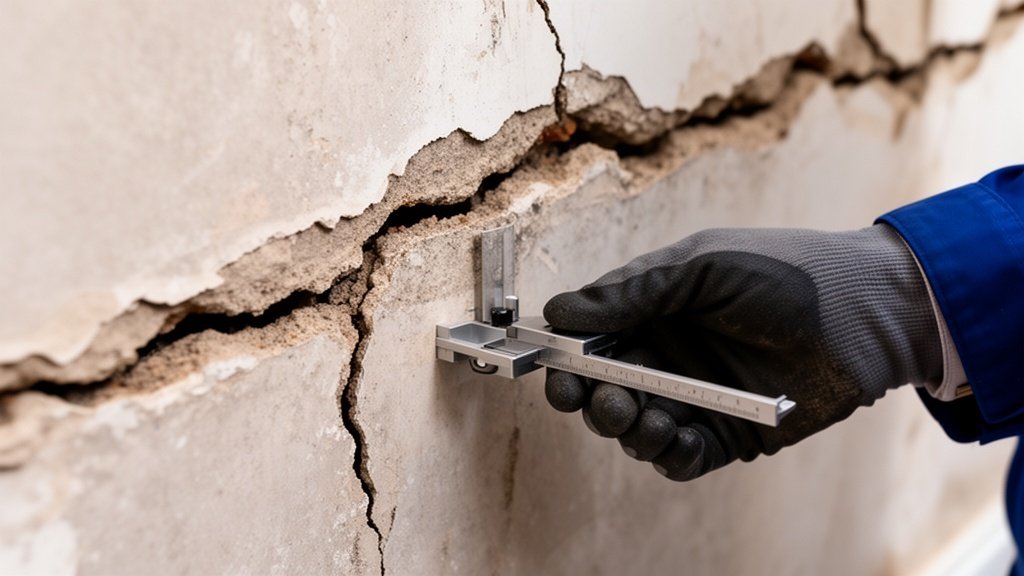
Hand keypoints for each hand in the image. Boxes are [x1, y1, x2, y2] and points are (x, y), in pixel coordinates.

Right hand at [543, 225, 941, 480]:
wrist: (866, 310)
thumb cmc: (784, 271)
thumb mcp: (702, 267)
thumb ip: (632, 292)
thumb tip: (559, 311)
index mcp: (656, 309)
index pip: (593, 337)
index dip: (567, 355)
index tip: (553, 366)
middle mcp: (669, 354)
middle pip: (605, 387)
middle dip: (590, 397)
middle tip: (596, 397)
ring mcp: (697, 396)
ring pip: (637, 426)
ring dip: (627, 426)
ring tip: (643, 415)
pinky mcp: (729, 433)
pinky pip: (682, 456)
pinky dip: (667, 453)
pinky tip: (673, 436)